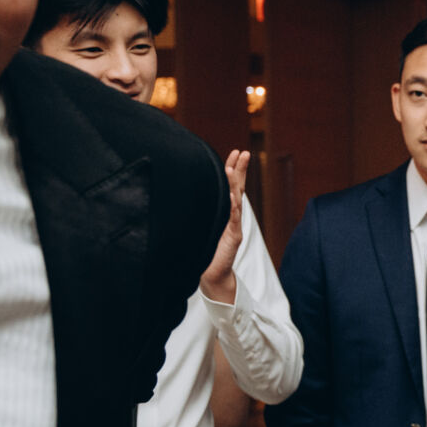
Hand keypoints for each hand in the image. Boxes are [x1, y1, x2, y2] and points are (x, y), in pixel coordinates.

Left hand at [199, 150, 248, 304]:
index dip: (233, 169)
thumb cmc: (204, 251)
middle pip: (238, 188)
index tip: (235, 153)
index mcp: (224, 212)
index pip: (231, 186)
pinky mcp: (233, 238)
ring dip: (236, 184)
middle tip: (243, 152)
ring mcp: (234, 226)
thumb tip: (183, 193)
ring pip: (236, 201)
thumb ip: (200, 213)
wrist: (212, 274)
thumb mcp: (201, 227)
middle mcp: (232, 216)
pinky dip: (233, 208)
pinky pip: (233, 220)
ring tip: (234, 168)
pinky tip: (234, 196)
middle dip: (240, 169)